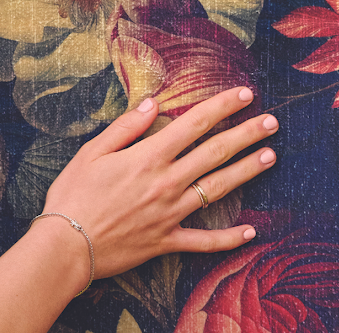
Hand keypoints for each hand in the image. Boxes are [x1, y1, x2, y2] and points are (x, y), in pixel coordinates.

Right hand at [38, 87, 276, 278]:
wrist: (66, 245)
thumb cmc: (73, 194)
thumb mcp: (92, 151)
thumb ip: (126, 127)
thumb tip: (152, 104)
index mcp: (148, 157)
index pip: (194, 124)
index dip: (221, 107)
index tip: (244, 94)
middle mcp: (166, 182)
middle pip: (215, 153)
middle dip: (246, 134)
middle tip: (272, 122)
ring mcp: (171, 213)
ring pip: (218, 189)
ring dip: (246, 172)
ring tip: (270, 157)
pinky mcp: (167, 240)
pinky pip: (205, 241)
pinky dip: (229, 238)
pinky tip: (251, 231)